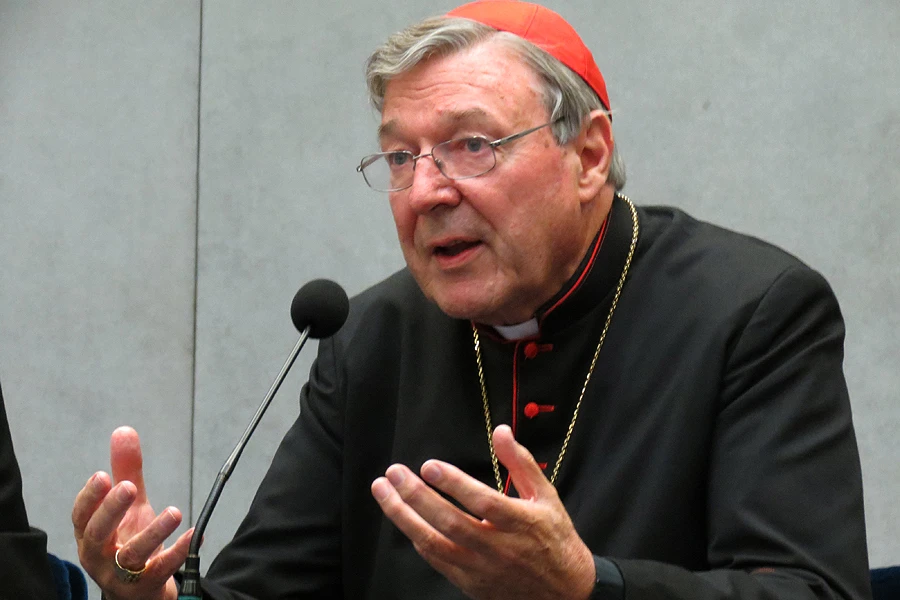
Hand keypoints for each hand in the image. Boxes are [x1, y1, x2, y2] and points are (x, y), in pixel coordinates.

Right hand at [72, 427, 191, 599]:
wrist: (139, 589)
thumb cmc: (128, 541)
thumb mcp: (128, 506)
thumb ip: (126, 471)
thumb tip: (124, 431)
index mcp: (90, 533)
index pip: (81, 515)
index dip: (90, 497)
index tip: (102, 476)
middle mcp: (98, 555)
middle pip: (99, 533)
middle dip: (112, 510)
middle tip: (129, 487)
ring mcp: (119, 574)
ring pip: (131, 554)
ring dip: (153, 533)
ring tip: (174, 512)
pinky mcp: (144, 586)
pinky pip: (160, 570)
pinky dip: (178, 552)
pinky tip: (194, 534)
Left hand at [371, 424, 595, 599]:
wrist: (564, 592)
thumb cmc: (554, 538)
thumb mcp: (546, 496)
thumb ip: (520, 462)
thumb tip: (501, 431)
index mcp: (520, 523)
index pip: (482, 502)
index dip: (454, 483)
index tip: (429, 466)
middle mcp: (498, 548)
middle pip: (450, 523)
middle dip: (417, 497)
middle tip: (394, 474)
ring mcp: (481, 569)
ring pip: (434, 544)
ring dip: (404, 517)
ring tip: (383, 492)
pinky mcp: (470, 583)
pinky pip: (437, 561)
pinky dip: (417, 539)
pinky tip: (403, 518)